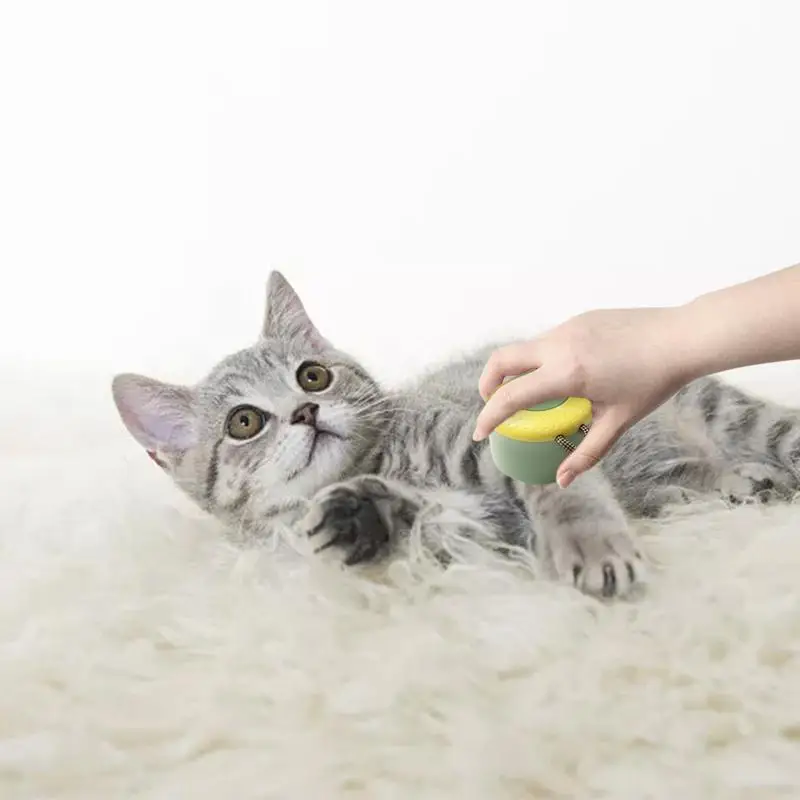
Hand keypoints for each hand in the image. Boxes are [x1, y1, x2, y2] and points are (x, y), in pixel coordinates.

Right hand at [472, 307, 689, 486]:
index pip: (511, 396)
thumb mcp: (618, 422)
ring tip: (532, 394)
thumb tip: (562, 479)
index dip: (489, 416)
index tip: (481, 433)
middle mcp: (559, 345)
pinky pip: (548, 340)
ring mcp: (568, 328)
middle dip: (488, 383)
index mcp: (566, 374)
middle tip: (493, 405)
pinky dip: (541, 359)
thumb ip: (587, 452)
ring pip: (525, 348)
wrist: (681, 337)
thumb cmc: (653, 382)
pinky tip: (566, 374)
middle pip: (501, 360)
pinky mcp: (579, 320)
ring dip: (517, 371)